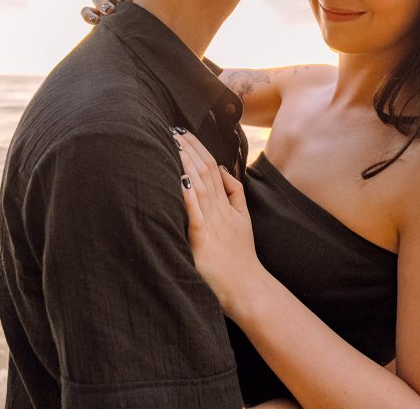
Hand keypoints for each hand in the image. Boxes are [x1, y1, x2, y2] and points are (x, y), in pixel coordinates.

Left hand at [172, 128, 264, 316]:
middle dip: (187, 150)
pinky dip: (187, 197)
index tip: (183, 133)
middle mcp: (219, 210)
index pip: (210, 168)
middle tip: (171, 130)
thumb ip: (235, 192)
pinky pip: (195, 215)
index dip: (197, 148)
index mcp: (226, 204)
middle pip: (203, 172)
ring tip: (172, 146)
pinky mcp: (202, 241)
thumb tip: (222, 168)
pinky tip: (179, 181)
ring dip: (185, 165)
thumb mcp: (243, 219)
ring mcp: (212, 224)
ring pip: (199, 187)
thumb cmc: (241, 256)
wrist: (247, 288)